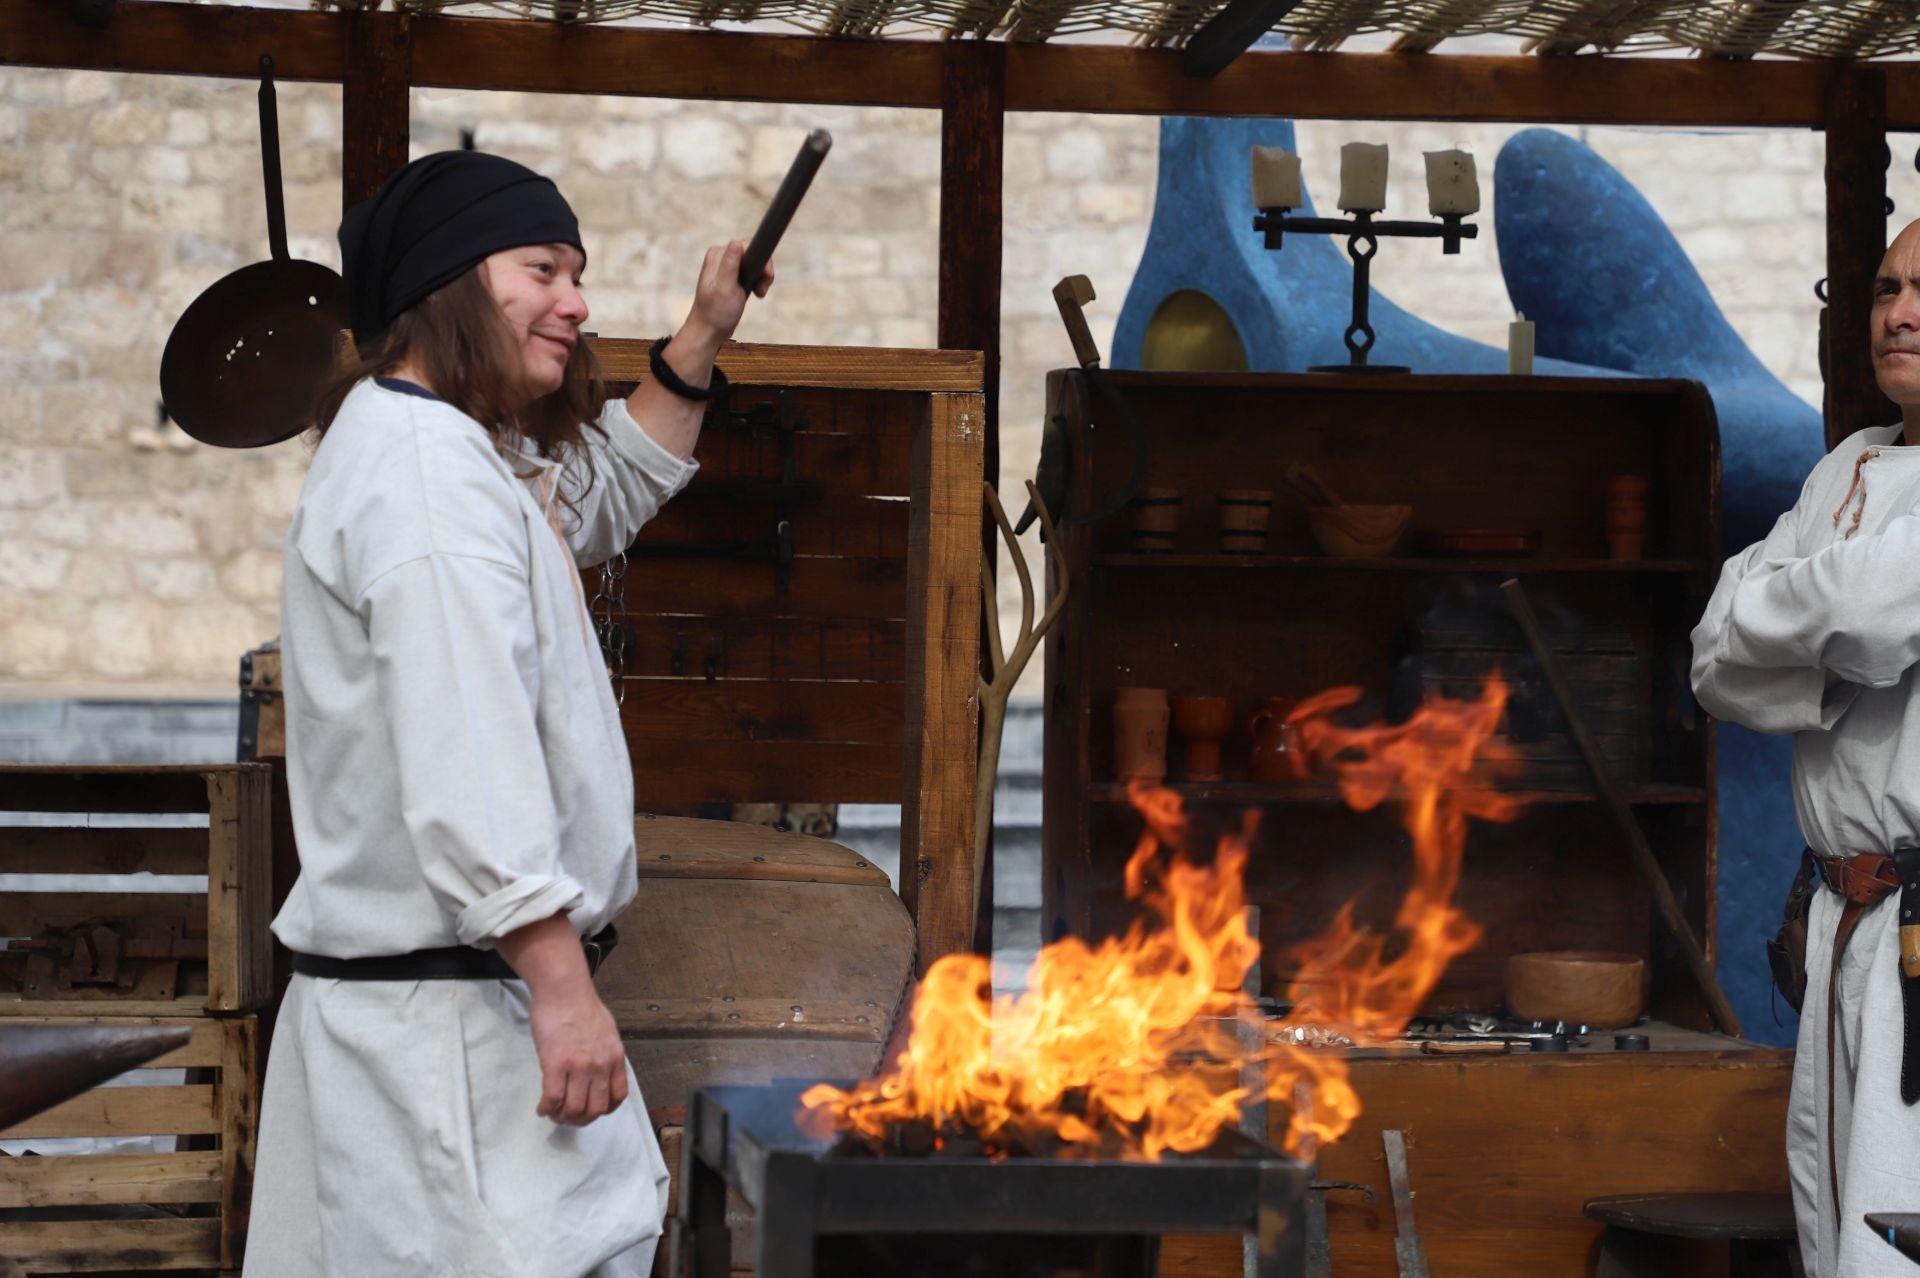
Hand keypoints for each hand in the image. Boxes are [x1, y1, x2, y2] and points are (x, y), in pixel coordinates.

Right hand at [495, 913, 628, 1125]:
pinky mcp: (555, 1064)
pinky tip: (542, 1108)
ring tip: (553, 1113)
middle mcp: (601, 1065)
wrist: (563, 988)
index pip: (618, 1097)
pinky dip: (546, 1109)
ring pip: (574, 1109)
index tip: (591, 1109)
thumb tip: (598, 1071)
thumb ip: (604, 1054)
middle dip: (580, 1119)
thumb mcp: (606, 1031)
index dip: (604, 1110)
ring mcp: (579, 1066)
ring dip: (562, 1117)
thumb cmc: (581, 1005)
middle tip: (567, 1116)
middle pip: (595, 1109)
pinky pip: (553, 1099)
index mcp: (615, 1057)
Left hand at [682, 239, 774, 353]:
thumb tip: (737, 243)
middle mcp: (722, 257)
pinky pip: (752, 271)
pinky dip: (758, 281)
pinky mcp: (733, 276)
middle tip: (762, 290)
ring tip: (759, 293)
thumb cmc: (716, 312)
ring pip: (755, 262)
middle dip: (763, 270)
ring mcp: (728, 266)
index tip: (764, 277)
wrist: (710, 331)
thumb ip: (730, 265)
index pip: (747, 244)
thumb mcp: (724, 288)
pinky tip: (756, 293)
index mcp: (718, 255)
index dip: (760, 259)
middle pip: (753, 252)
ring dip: (762, 277)